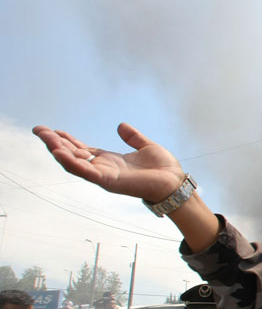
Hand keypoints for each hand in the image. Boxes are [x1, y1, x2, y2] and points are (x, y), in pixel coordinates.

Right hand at [33, 123, 185, 202]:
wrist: (176, 183)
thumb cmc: (163, 169)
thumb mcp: (146, 146)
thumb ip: (133, 137)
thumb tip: (121, 125)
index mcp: (109, 160)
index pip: (80, 149)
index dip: (65, 139)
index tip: (49, 129)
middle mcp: (103, 168)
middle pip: (72, 155)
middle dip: (54, 143)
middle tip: (38, 130)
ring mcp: (104, 176)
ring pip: (74, 163)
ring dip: (58, 151)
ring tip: (45, 138)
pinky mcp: (110, 181)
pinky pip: (87, 172)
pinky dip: (73, 163)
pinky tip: (60, 153)